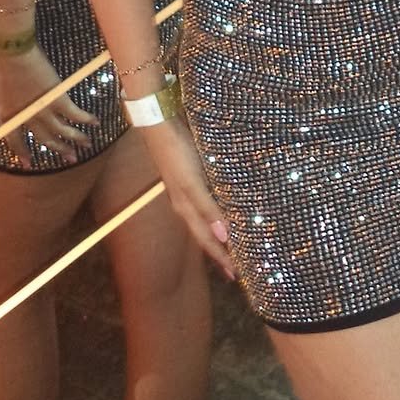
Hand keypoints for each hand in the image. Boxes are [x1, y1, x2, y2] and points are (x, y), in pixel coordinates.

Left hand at [0, 44, 98, 167]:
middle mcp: (27, 117)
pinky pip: (74, 113)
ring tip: (87, 145)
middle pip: (45, 139)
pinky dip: (85, 119)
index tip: (29, 163)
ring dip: (76, 139)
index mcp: (7, 114)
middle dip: (59, 149)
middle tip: (70, 158)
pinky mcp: (57, 97)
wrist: (11, 49)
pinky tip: (95, 123)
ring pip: (62, 130)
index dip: (22, 153)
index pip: (15, 141)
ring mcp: (43, 108)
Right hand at [141, 119, 235, 279]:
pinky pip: (210, 200)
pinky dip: (220, 210)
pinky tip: (229, 206)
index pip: (208, 241)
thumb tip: (224, 238)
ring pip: (208, 218)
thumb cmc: (176, 153)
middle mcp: (187, 203)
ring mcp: (188, 189)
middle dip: (222, 251)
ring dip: (222, 232)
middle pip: (207, 234)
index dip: (221, 258)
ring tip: (237, 242)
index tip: (237, 276)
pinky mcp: (194, 174)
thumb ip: (207, 208)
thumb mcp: (192, 183)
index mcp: (186, 209)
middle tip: (240, 266)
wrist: (159, 124)